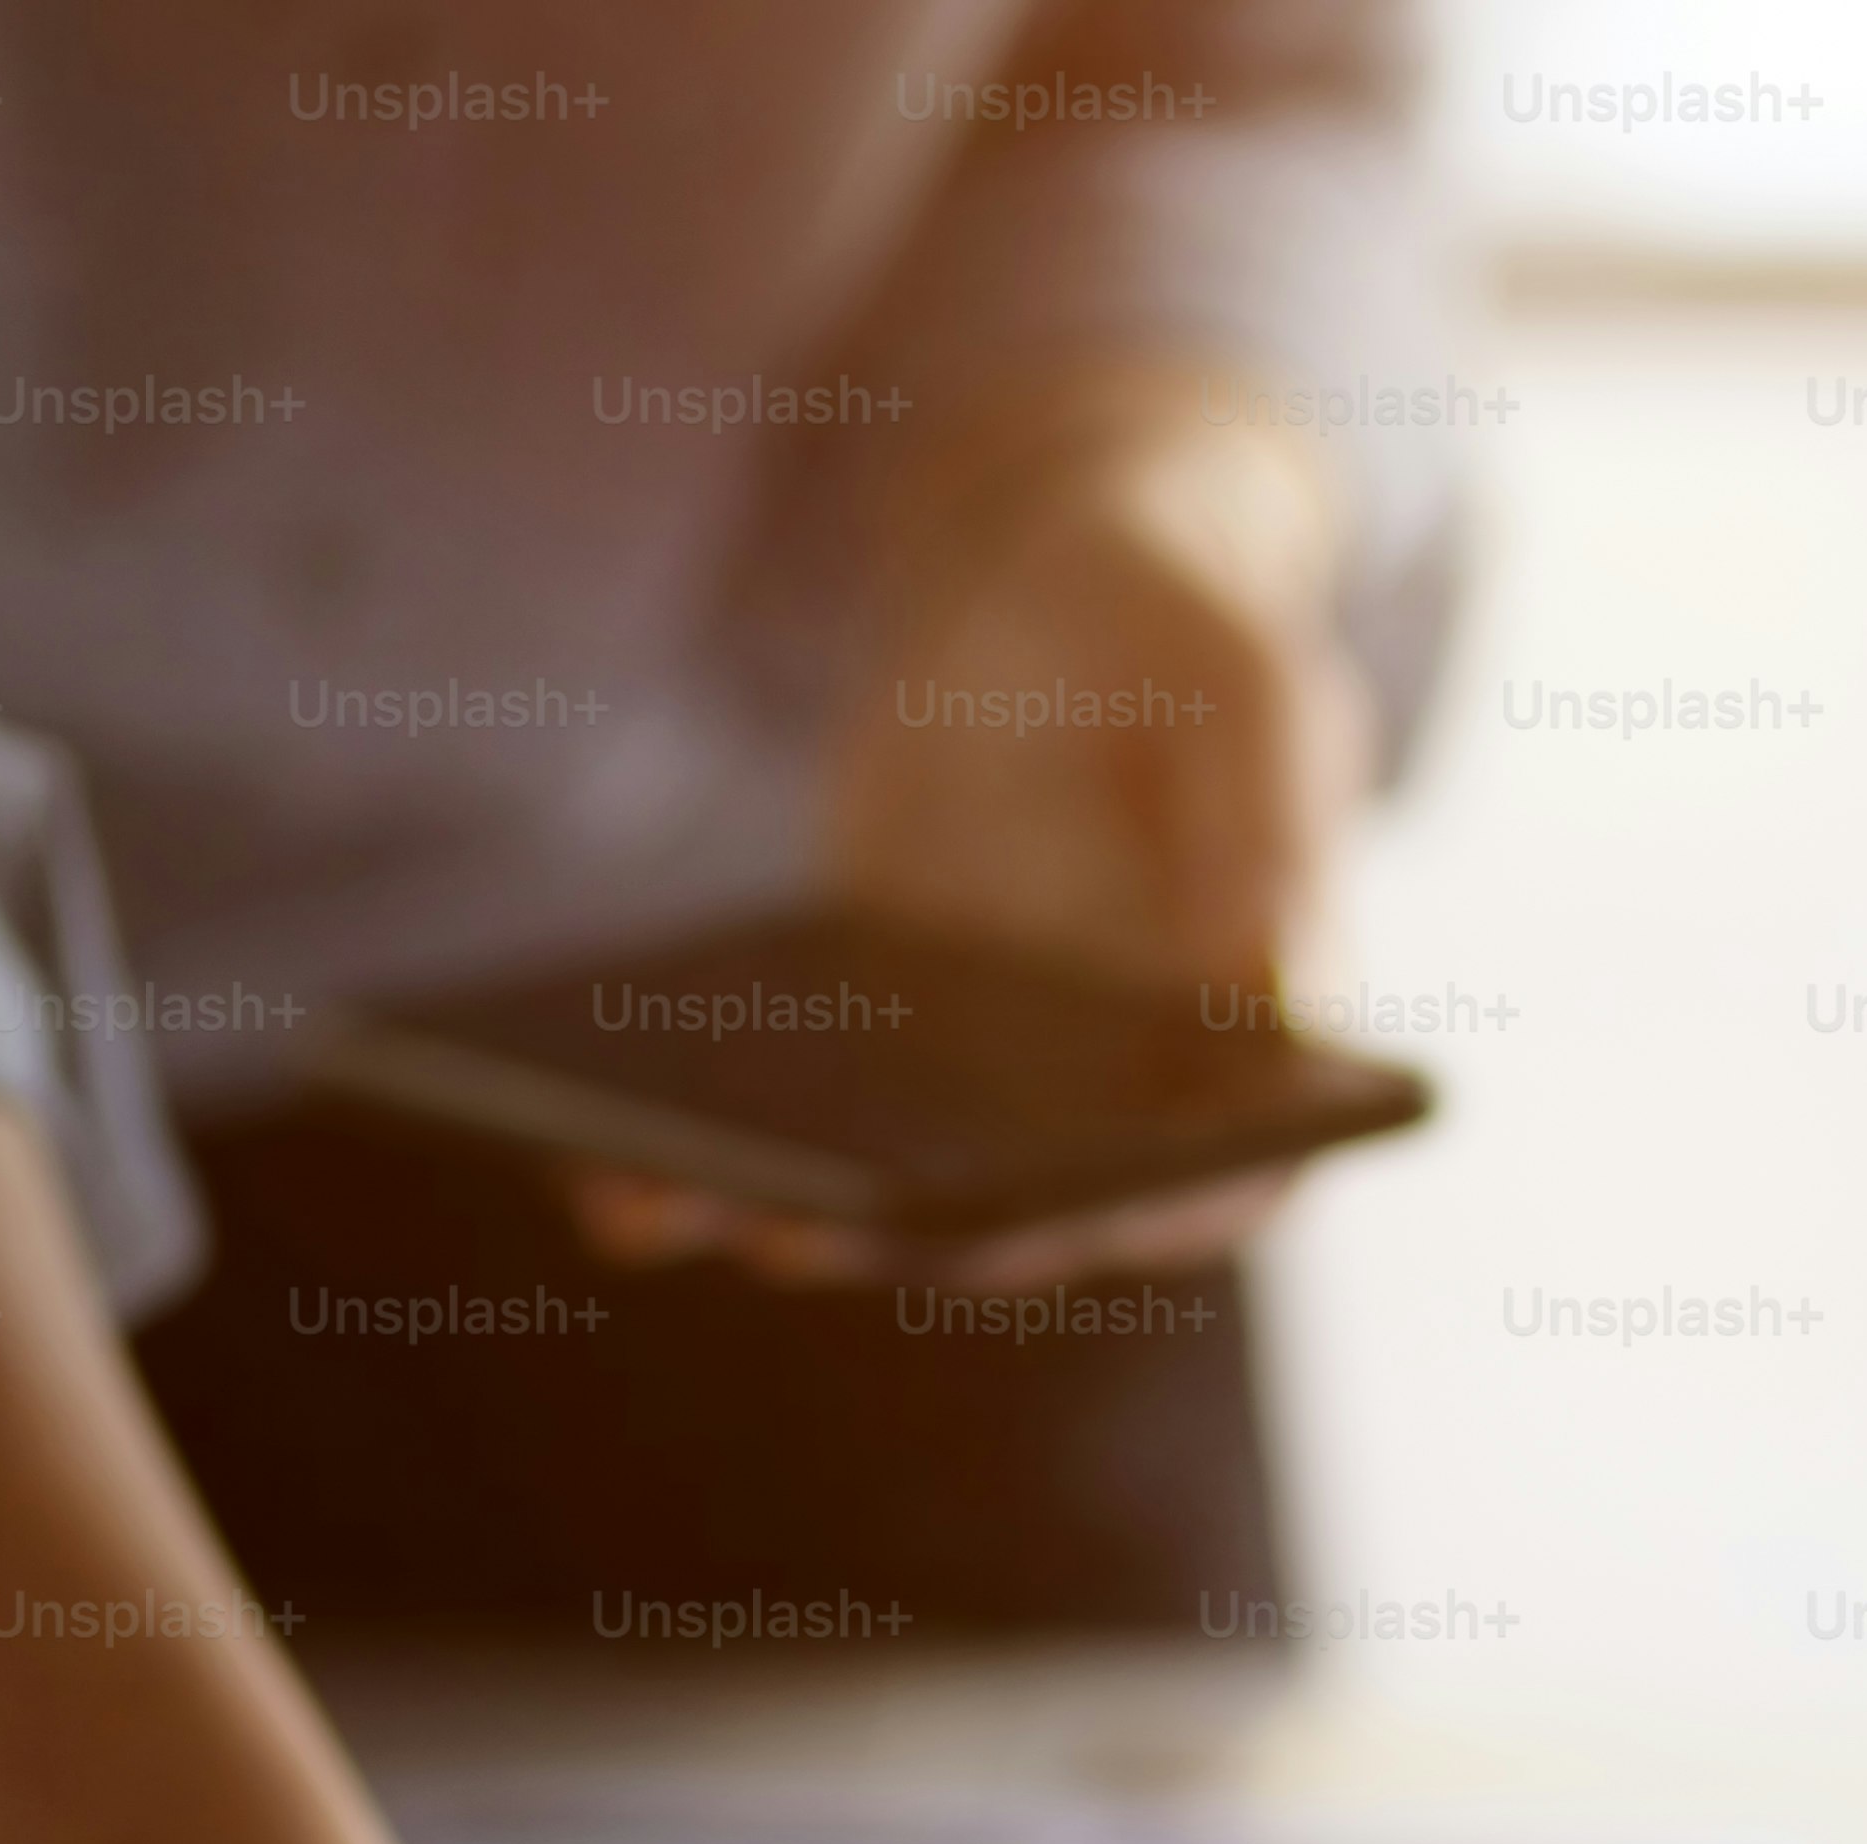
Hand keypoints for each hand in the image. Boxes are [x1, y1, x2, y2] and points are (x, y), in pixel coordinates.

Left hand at [570, 368, 1369, 1293]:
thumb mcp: (1239, 668)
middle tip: (792, 1228)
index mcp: (1257, 1045)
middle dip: (903, 1233)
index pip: (1224, 1180)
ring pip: (888, 1202)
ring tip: (659, 1196)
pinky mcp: (880, 1063)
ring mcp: (993, 1104)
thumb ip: (1272, 806)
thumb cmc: (1173, 613)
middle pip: (1021, 1217)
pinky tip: (594, 1140)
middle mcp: (1127, 1111)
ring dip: (777, 1216)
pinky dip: (706, 1157)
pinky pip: (798, 1137)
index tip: (1032, 1217)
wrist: (1040, 586)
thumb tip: (1270, 973)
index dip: (1136, 1217)